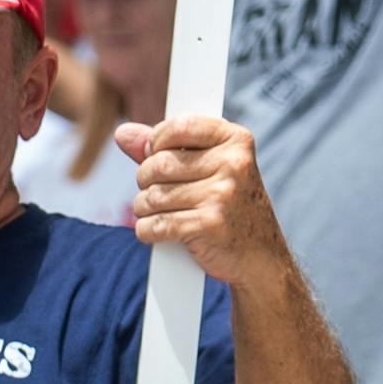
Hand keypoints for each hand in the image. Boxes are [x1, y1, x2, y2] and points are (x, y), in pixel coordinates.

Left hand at [118, 114, 293, 292]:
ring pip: (152, 196)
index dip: (156, 141)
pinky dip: (148, 231)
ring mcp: (222, 195)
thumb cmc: (229, 207)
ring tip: (159, 212)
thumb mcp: (209, 168)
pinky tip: (158, 231)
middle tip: (158, 191)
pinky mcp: (209, 225)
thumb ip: (166, 148)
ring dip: (145, 208)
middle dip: (146, 180)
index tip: (155, 154)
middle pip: (158, 163)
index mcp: (236, 141)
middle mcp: (233, 164)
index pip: (180, 126)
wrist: (260, 257)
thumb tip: (122, 133)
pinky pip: (155, 225)